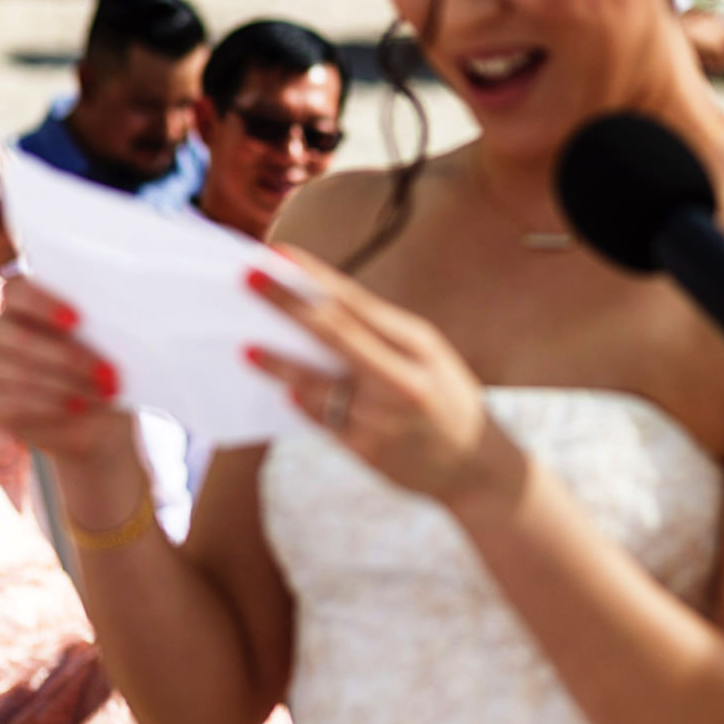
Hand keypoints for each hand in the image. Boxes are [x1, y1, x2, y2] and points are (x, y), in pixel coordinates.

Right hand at [0, 278, 133, 466]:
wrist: (86, 404)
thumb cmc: (93, 355)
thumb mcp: (98, 338)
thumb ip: (95, 324)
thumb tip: (120, 321)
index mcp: (17, 303)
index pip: (16, 292)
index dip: (42, 304)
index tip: (77, 320)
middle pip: (19, 338)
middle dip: (69, 357)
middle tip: (108, 373)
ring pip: (22, 374)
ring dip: (68, 385)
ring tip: (104, 393)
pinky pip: (16, 403)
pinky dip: (53, 404)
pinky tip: (80, 406)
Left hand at [244, 248, 525, 506]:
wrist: (476, 468)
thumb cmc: (445, 401)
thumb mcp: (429, 358)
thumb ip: (382, 338)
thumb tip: (318, 313)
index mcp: (419, 343)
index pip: (357, 302)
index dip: (315, 277)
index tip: (279, 255)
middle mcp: (401, 376)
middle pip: (334, 333)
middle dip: (287, 304)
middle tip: (249, 279)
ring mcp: (383, 415)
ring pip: (318, 382)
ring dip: (279, 364)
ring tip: (247, 348)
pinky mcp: (367, 449)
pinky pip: (322, 419)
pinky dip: (301, 401)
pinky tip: (282, 390)